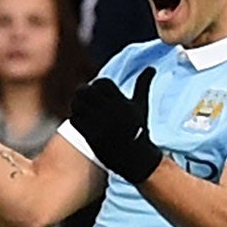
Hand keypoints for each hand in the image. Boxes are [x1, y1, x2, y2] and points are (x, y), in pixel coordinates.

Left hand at [69, 67, 162, 184]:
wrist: (137, 159)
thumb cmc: (138, 129)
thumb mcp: (141, 106)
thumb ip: (143, 85)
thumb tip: (151, 68)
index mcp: (122, 102)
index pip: (101, 83)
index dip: (96, 86)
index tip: (97, 93)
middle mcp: (112, 112)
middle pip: (86, 91)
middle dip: (83, 93)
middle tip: (83, 99)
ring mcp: (101, 125)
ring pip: (78, 105)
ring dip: (76, 105)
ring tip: (81, 109)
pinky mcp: (92, 137)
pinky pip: (75, 120)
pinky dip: (75, 119)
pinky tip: (81, 122)